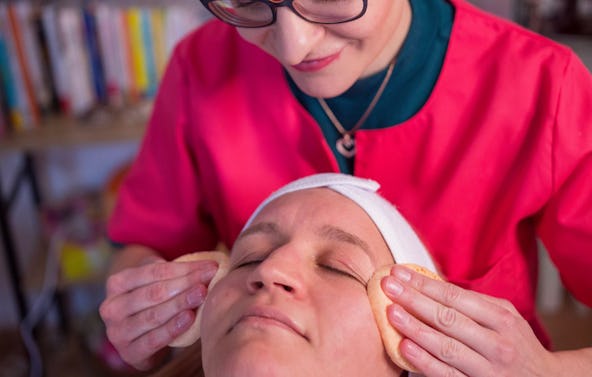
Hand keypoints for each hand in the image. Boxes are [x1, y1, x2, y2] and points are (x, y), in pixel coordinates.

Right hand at [99, 252, 218, 370]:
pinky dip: (173, 327)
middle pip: (154, 293)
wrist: (138, 335)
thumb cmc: (150, 300)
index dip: (183, 269)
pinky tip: (190, 317)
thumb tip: (207, 267)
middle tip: (209, 279)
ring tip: (202, 295)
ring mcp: (118, 331)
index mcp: (116, 283)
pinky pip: (154, 339)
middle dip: (185, 284)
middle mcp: (112, 307)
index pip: (153, 272)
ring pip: (154, 315)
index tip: (209, 267)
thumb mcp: (155, 280)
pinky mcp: (129, 352)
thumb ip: (174, 272)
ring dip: (181, 303)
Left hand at [381, 265, 559, 376]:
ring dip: (415, 328)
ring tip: (391, 313)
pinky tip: (405, 347)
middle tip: (388, 286)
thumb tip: (431, 285)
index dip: (424, 284)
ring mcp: (489, 369)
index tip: (400, 273)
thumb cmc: (516, 344)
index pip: (455, 297)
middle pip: (448, 318)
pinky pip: (447, 375)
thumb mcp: (505, 317)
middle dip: (414, 299)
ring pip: (446, 346)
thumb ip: (474, 303)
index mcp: (502, 318)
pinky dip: (424, 361)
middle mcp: (497, 343)